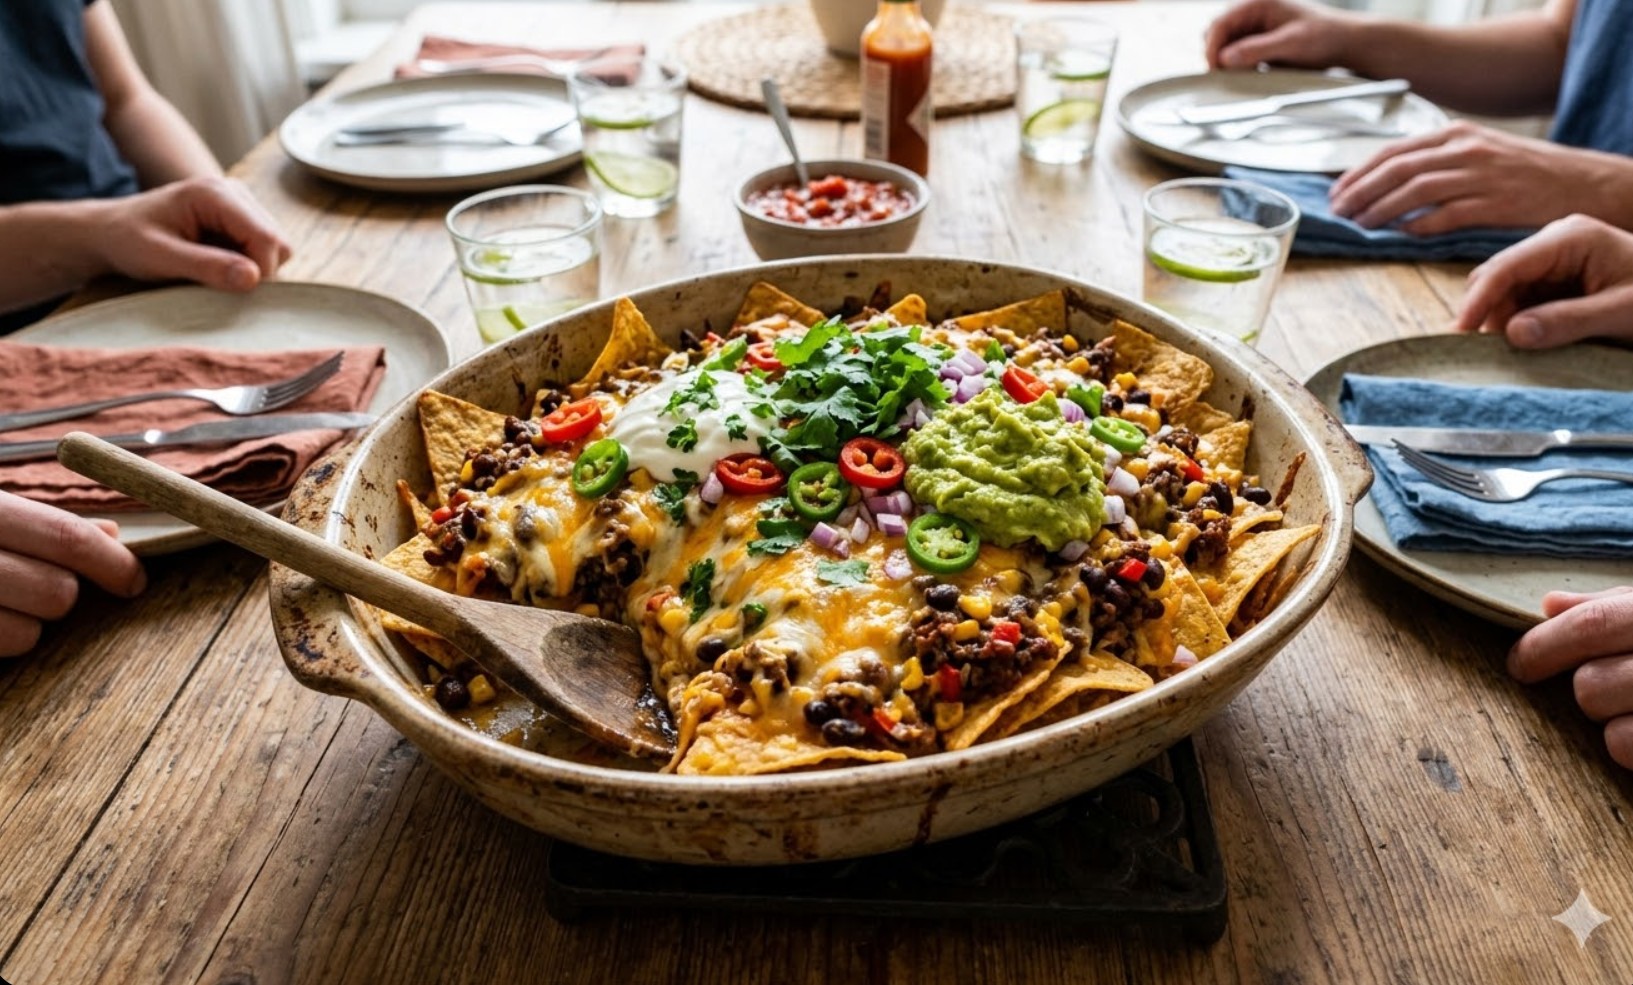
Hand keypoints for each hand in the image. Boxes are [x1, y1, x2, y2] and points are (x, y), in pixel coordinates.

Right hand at [0, 491, 145, 656]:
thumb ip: (44, 525)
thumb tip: (111, 533)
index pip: (69, 538)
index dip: (113, 562)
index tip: (135, 581)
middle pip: (58, 593)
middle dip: (65, 594)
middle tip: (39, 583)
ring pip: (28, 634)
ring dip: (27, 623)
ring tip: (1, 600)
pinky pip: (2, 651)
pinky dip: (0, 639)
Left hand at [97, 176, 291, 292]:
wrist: (110, 232)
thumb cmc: (128, 241)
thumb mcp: (160, 257)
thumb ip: (207, 266)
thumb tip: (253, 278)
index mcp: (215, 193)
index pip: (267, 238)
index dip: (258, 273)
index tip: (227, 292)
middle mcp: (235, 192)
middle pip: (278, 243)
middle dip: (256, 271)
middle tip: (214, 282)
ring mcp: (241, 204)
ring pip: (276, 249)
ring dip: (250, 269)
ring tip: (210, 270)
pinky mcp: (242, 219)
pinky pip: (265, 251)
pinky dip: (246, 266)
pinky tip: (214, 264)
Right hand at [1204, 0, 1354, 70]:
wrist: (1344, 43)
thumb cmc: (1325, 35)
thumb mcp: (1290, 43)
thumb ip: (1256, 49)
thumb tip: (1225, 59)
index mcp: (1259, 3)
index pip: (1220, 23)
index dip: (1212, 46)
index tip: (1215, 68)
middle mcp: (1254, 12)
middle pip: (1216, 32)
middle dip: (1216, 53)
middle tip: (1224, 74)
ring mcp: (1255, 27)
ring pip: (1224, 44)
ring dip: (1225, 60)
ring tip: (1238, 73)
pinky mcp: (1259, 41)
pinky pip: (1236, 53)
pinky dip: (1235, 64)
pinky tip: (1246, 72)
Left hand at [1329, 121, 1607, 234]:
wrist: (1579, 181)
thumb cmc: (1523, 171)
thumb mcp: (1477, 150)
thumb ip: (1435, 160)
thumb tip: (1386, 181)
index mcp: (1455, 134)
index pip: (1392, 151)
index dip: (1358, 174)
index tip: (1336, 193)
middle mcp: (1464, 150)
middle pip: (1396, 170)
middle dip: (1360, 192)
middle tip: (1339, 213)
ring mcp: (1480, 175)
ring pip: (1415, 191)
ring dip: (1381, 210)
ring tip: (1360, 226)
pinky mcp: (1495, 202)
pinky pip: (1446, 215)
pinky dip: (1418, 226)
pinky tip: (1400, 236)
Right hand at [1454, 214, 1632, 347]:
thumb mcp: (1622, 312)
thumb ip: (1568, 321)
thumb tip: (1513, 333)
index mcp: (1571, 237)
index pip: (1508, 264)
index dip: (1480, 299)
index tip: (1462, 331)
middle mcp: (1555, 243)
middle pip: (1497, 275)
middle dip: (1487, 312)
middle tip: (1487, 351)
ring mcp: (1552, 261)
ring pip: (1504, 291)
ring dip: (1501, 322)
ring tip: (1513, 352)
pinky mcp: (1554, 281)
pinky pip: (1519, 301)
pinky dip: (1516, 324)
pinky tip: (1525, 342)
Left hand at [1509, 587, 1632, 768]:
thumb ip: (1609, 607)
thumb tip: (1550, 604)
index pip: (1593, 624)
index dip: (1545, 645)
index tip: (1517, 664)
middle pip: (1590, 685)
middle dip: (1584, 689)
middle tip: (1608, 682)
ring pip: (1609, 729)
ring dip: (1611, 720)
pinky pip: (1627, 751)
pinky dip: (1630, 749)